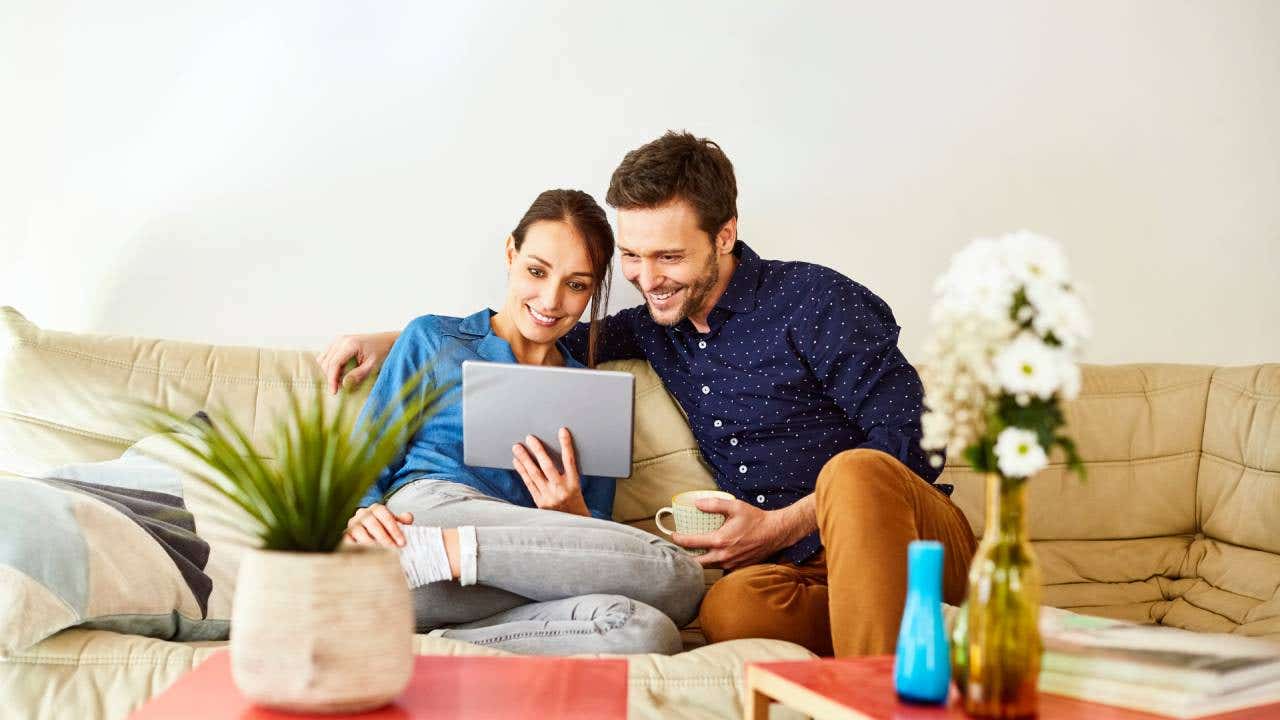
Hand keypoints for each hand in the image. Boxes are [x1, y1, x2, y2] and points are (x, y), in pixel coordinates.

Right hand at [316, 331, 398, 394]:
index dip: (332, 380)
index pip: (334, 364)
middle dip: (330, 377)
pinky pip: (325, 356)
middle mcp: (341, 340)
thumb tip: (343, 384)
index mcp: (350, 344)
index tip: (333, 392)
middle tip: (340, 388)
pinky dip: (329, 366)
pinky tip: (340, 372)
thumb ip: (358, 375)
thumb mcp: (373, 366)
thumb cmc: (382, 352)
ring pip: (322, 360)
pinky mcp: (336, 343)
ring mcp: (337, 340)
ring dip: (328, 372)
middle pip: (326, 363)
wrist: (386, 341)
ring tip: (341, 380)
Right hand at [344, 503, 413, 547]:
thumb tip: (408, 517)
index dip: (394, 529)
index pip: (385, 515)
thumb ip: (403, 520)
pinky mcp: (345, 534)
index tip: (402, 542)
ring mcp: (352, 523)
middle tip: (393, 550)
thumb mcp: (395, 524)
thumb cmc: (384, 529)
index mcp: (376, 509)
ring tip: (380, 553)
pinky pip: (348, 540)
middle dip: (385, 538)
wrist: (368, 534)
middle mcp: (363, 513)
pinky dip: (356, 548)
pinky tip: (366, 556)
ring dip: (371, 543)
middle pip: (373, 524)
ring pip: (359, 531)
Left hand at [512, 428, 589, 515]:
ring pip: (534, 474)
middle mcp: (561, 490)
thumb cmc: (574, 500)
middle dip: (538, 451)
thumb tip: (553, 451)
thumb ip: (567, 471)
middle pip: (548, 466)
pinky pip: (529, 484)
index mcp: (574, 483)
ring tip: (517, 447)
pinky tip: (517, 462)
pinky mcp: (539, 503)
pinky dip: (522, 471)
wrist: (573, 523)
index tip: (562, 431)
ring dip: (525, 459)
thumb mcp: (576, 485)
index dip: (566, 445)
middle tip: (529, 438)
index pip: (570, 460)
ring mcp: (549, 497)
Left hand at [672, 497, 789, 569]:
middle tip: (680, 549)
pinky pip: (720, 569)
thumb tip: (696, 503)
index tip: (673, 535)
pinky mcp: (737, 568)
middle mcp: (724, 555)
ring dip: (699, 561)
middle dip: (686, 557)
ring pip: (708, 566)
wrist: (775, 533)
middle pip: (696, 562)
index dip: (679, 539)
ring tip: (693, 553)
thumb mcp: (735, 506)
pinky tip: (711, 556)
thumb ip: (714, 504)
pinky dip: (713, 564)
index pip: (692, 542)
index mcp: (721, 540)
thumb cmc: (755, 519)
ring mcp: (731, 564)